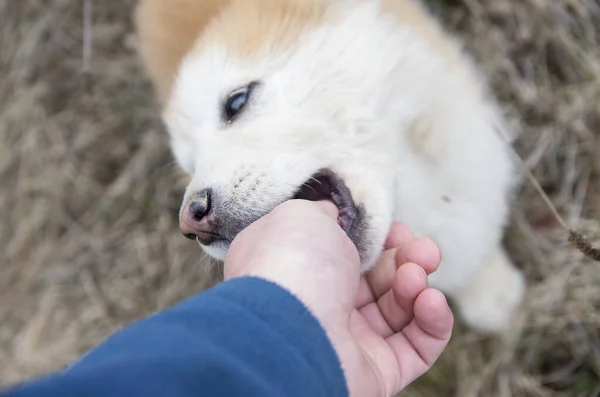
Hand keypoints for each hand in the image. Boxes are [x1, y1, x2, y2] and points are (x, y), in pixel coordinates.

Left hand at [224, 199, 452, 396]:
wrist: (286, 334)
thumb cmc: (291, 267)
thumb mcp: (302, 217)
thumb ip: (325, 213)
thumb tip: (338, 215)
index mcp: (301, 270)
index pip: (349, 252)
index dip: (378, 238)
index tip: (394, 229)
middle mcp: (323, 306)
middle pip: (380, 279)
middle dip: (407, 259)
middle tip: (422, 250)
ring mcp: (349, 341)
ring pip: (401, 310)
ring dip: (418, 285)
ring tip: (416, 277)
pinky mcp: (377, 372)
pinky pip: (418, 346)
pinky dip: (434, 321)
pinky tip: (430, 301)